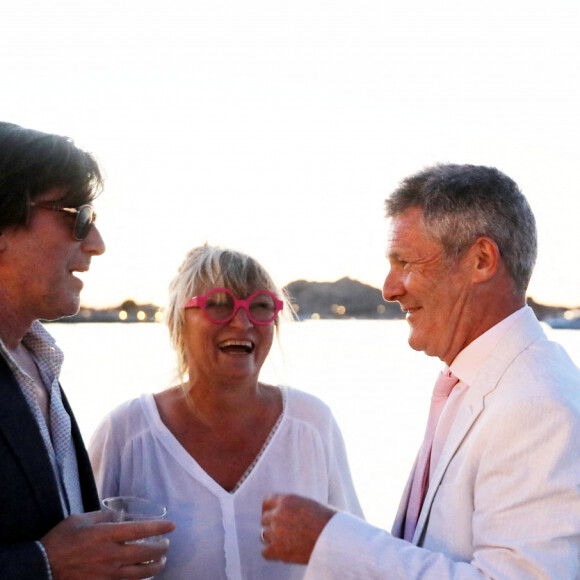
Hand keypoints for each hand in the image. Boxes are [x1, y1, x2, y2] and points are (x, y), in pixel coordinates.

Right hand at [41, 510, 175, 579]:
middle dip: (161, 549)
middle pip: (145, 553)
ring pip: (140, 573)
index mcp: (106, 535)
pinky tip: (142, 575)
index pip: (140, 530)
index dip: (159, 528)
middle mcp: (111, 555)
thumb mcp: (81, 519)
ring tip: (161, 561)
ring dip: (155, 566)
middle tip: (167, 545)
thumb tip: (119, 516)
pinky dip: (138, 579)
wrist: (42, 567)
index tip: (172, 526)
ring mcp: (107, 574)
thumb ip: (103, 517)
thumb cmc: (61, 539)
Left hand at [261, 494, 336, 563]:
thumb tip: (286, 513)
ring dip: (273, 538)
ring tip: (287, 542)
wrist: (336, 540)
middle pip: (264, 519)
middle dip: (273, 524)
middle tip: (285, 531)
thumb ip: (294, 507)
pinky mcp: (278, 550)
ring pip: (264, 535)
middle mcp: (278, 514)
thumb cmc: (329, 521)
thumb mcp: (309, 505)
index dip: (271, 509)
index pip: (267, 501)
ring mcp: (276, 532)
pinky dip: (273, 553)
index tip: (275, 515)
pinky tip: (283, 552)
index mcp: (287, 500)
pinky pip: (265, 552)